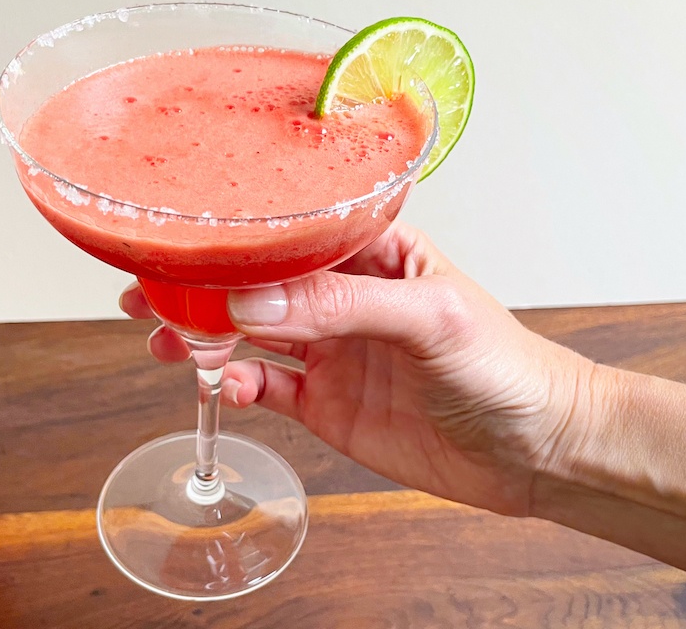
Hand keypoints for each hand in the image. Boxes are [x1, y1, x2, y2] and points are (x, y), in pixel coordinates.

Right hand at [120, 221, 591, 517]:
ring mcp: (331, 352)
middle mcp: (344, 298)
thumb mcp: (429, 319)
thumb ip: (342, 307)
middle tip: (149, 289)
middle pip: (257, 284)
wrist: (536, 450)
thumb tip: (254, 302)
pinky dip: (236, 385)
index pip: (292, 234)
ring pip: (250, 335)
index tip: (187, 242)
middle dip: (203, 286)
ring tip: (166, 337)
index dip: (237, 238)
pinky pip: (267, 388)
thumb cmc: (507, 367)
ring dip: (206, 334)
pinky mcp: (326, 404)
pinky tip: (222, 383)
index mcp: (373, 254)